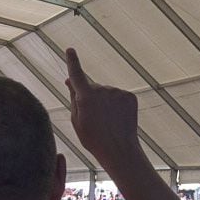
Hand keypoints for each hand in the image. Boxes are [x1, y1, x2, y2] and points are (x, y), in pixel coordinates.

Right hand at [63, 48, 142, 167]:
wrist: (119, 150)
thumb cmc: (93, 139)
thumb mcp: (77, 121)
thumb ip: (73, 98)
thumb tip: (70, 81)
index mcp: (85, 97)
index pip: (76, 74)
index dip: (72, 61)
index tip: (70, 50)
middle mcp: (102, 90)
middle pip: (92, 88)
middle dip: (90, 98)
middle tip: (93, 119)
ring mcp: (117, 92)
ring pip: (106, 93)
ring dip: (104, 103)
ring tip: (106, 122)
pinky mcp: (129, 96)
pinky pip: (119, 96)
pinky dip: (117, 105)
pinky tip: (116, 119)